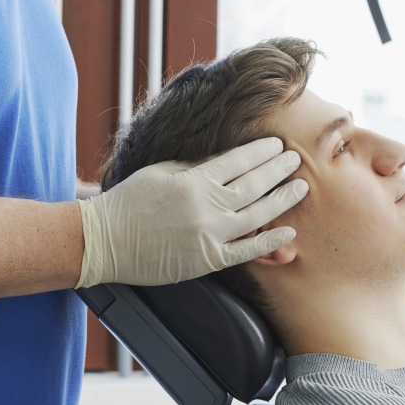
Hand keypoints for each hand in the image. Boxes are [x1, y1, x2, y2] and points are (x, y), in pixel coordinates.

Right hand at [76, 137, 306, 287]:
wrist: (104, 241)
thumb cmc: (128, 202)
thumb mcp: (161, 171)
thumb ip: (196, 165)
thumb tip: (228, 159)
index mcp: (193, 180)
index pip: (239, 161)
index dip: (262, 151)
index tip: (277, 144)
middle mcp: (206, 206)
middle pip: (255, 184)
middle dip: (278, 169)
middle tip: (295, 159)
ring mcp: (209, 235)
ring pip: (258, 215)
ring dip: (282, 199)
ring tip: (299, 187)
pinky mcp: (207, 260)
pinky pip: (246, 250)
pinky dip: (270, 242)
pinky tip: (288, 232)